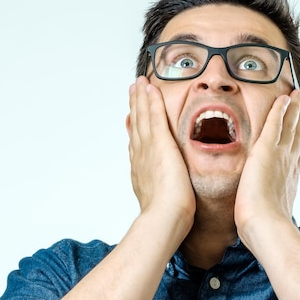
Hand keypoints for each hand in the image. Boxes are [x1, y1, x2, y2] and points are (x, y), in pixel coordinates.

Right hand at [127, 77, 195, 223]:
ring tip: (139, 83)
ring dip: (140, 98)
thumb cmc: (167, 216)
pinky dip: (150, 100)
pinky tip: (150, 88)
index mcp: (142, 169)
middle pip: (136, 125)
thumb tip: (167, 195)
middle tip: (132, 91)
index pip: (137, 143)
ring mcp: (148, 148)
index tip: (132, 117)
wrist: (164, 216)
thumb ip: (162, 194)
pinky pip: (154, 115)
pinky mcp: (160, 143)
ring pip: (142, 116)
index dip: (134, 127)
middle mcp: (140, 156)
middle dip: (135, 107)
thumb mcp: (161, 202)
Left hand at [234, 90, 299, 242]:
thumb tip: (272, 216)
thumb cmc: (266, 227)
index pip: (299, 152)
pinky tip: (284, 98)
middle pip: (299, 134)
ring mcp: (281, 155)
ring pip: (291, 125)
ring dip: (295, 108)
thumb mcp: (274, 214)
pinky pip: (275, 122)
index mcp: (291, 178)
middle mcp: (290, 163)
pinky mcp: (267, 149)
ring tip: (299, 95)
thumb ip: (274, 208)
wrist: (266, 225)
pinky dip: (281, 108)